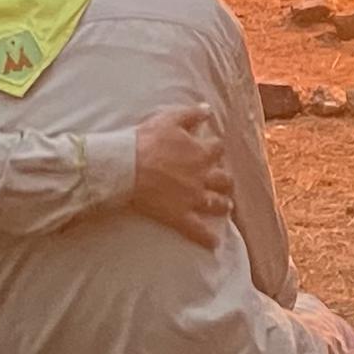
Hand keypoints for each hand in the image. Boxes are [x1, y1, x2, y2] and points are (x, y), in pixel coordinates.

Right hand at [123, 104, 230, 230]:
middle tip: (224, 182)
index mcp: (200, 152)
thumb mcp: (169, 119)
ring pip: (216, 203)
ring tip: (226, 207)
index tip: (212, 150)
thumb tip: (207, 109)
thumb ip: (191, 114)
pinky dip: (207, 238)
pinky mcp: (181, 216)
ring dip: (223, 205)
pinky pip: (198, 230)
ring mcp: (193, 198)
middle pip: (223, 179)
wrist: (127, 167)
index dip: (215, 148)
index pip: (217, 148)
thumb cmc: (145, 141)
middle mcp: (202, 176)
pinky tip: (214, 244)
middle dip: (225, 180)